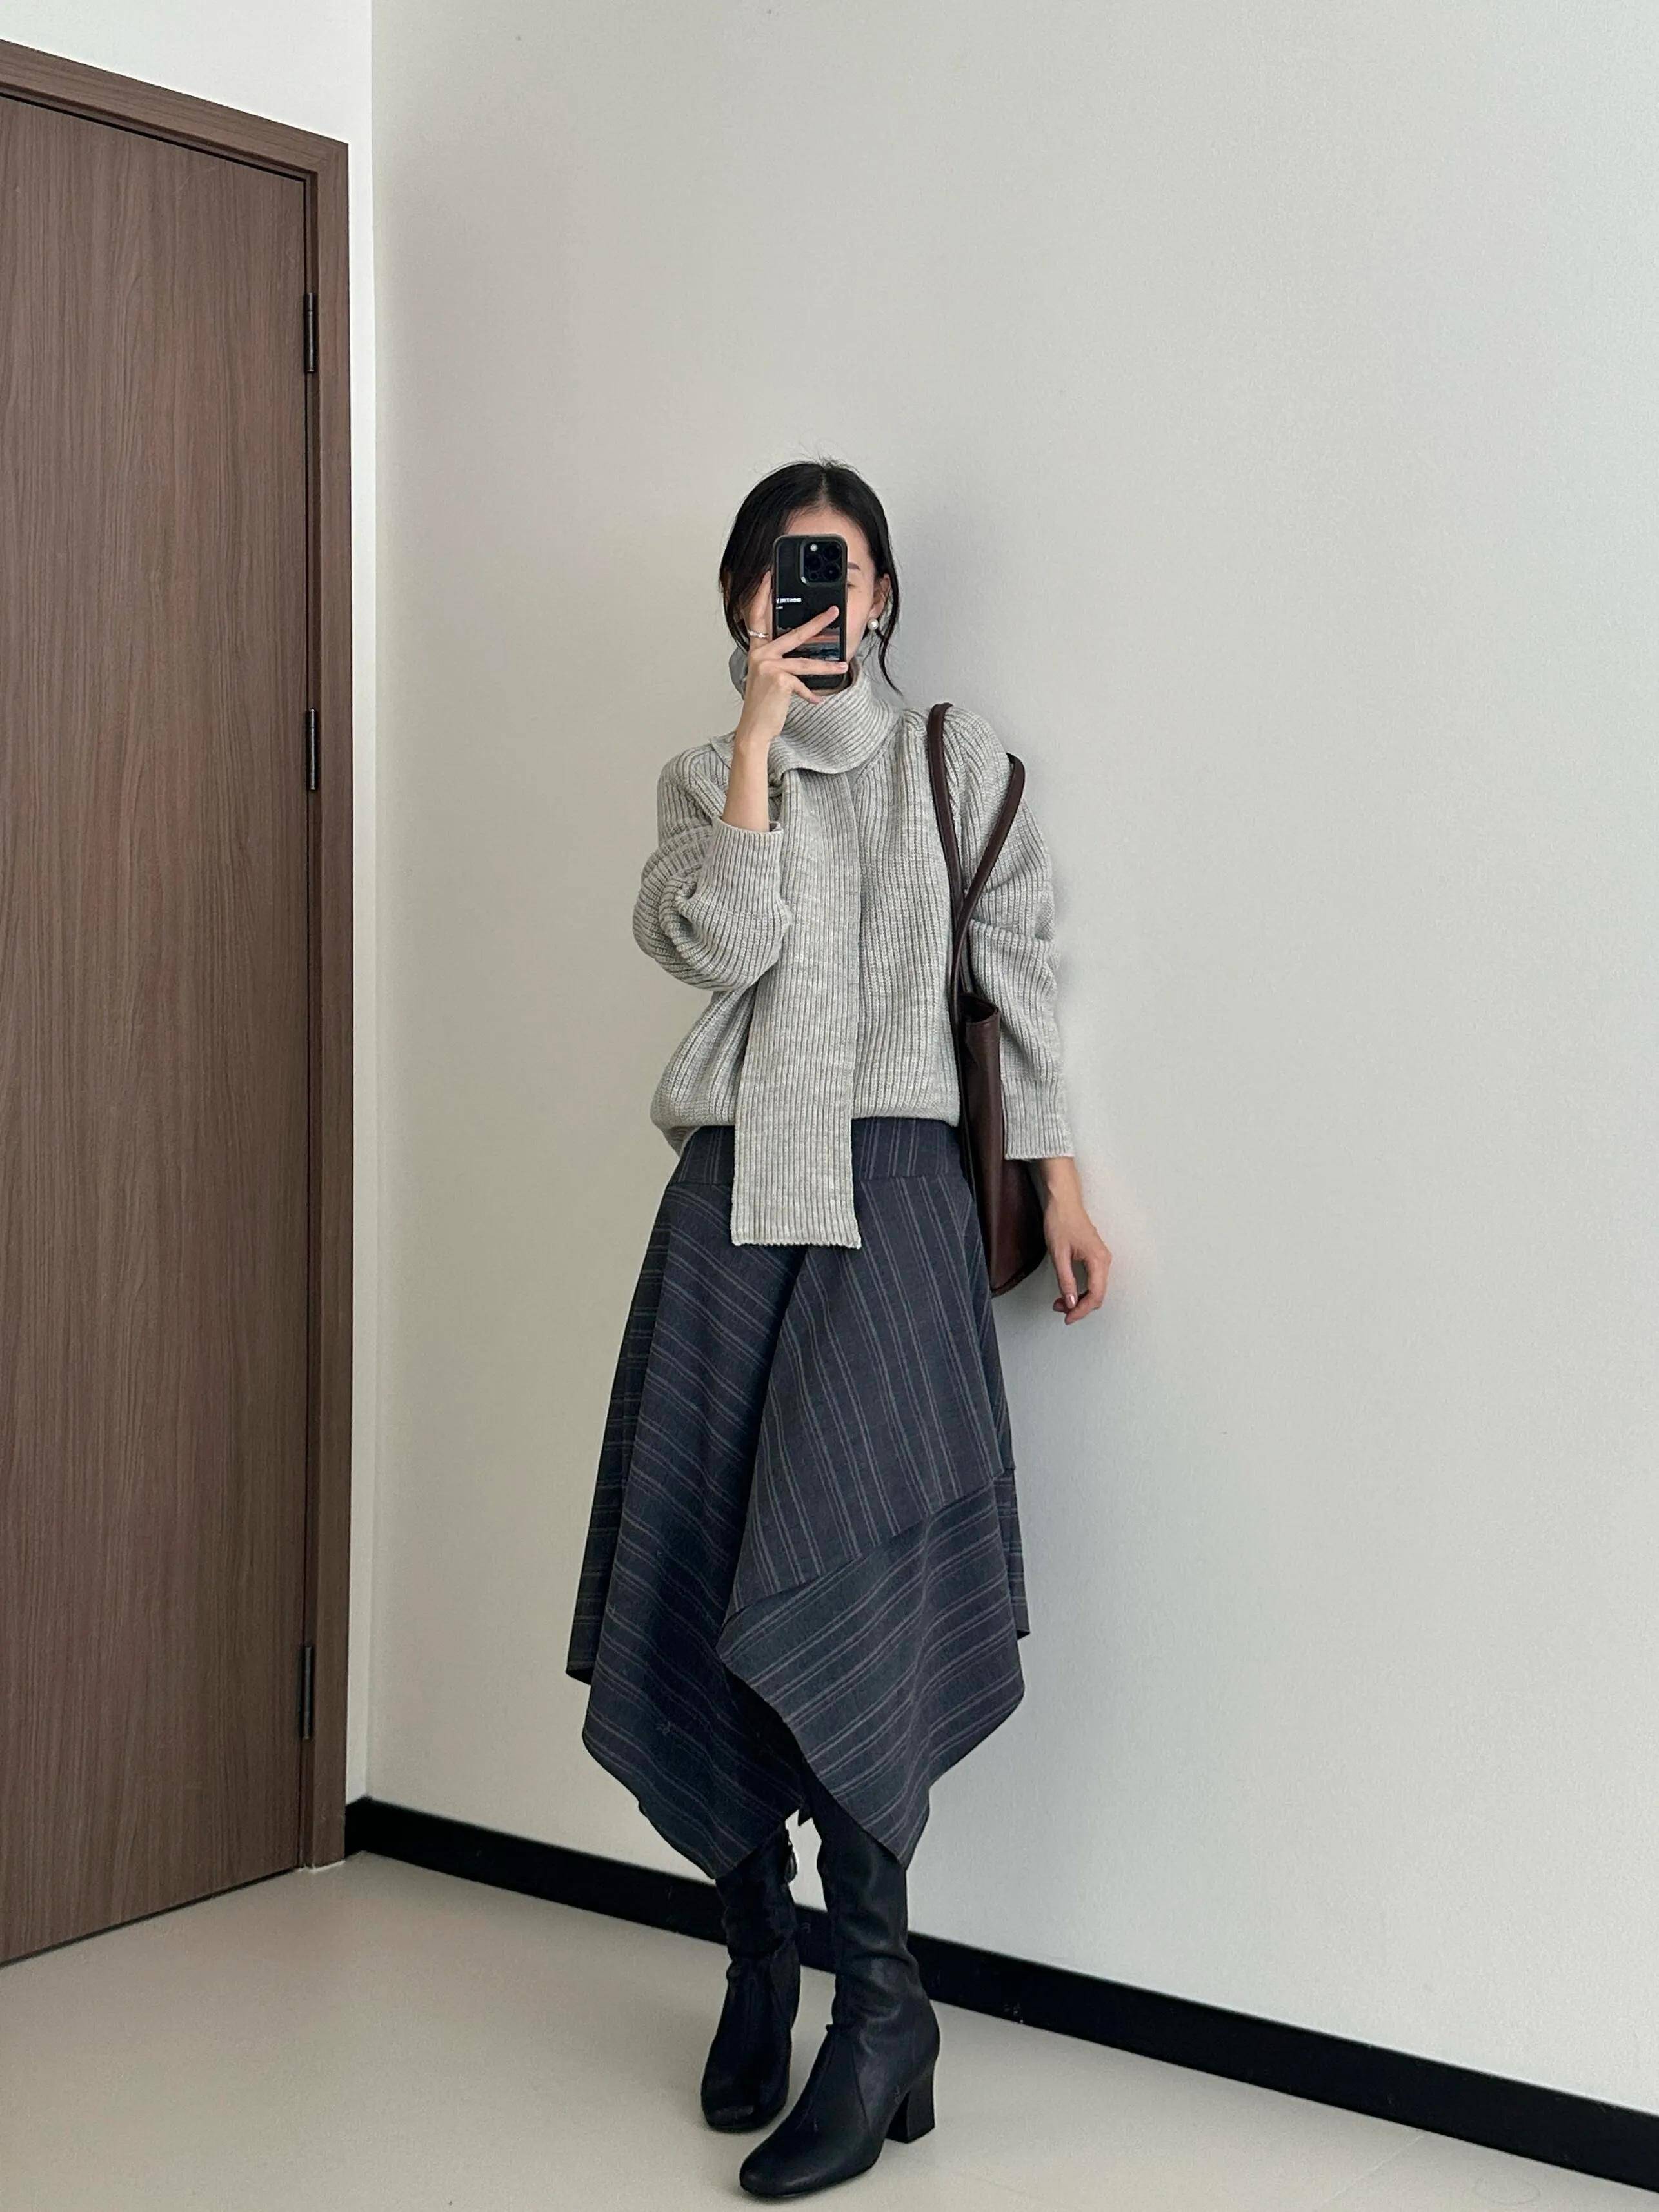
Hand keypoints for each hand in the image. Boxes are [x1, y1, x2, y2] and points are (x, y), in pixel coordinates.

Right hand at [734, 575, 845, 749]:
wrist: (754, 727)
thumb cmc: (763, 703)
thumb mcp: (768, 678)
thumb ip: (780, 661)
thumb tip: (802, 653)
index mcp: (758, 650)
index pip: (758, 616)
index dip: (763, 595)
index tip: (769, 576)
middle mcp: (761, 654)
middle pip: (794, 633)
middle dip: (817, 622)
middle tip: (833, 611)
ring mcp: (769, 666)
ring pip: (805, 661)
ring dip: (827, 665)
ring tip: (843, 665)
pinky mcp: (779, 680)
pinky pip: (802, 684)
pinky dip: (810, 694)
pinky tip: (817, 701)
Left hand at [1034, 1158, 1110, 1322]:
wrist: (1063, 1201)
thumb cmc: (1061, 1221)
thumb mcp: (1059, 1254)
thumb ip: (1066, 1280)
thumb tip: (1071, 1302)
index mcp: (1098, 1260)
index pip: (1095, 1295)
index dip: (1082, 1310)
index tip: (1068, 1317)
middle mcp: (1104, 1261)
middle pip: (1098, 1295)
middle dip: (1080, 1306)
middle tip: (1060, 1309)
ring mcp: (1101, 1258)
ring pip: (1096, 1289)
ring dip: (1080, 1299)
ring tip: (1061, 1302)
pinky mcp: (1095, 1256)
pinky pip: (1094, 1280)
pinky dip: (1082, 1290)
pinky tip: (1069, 1291)